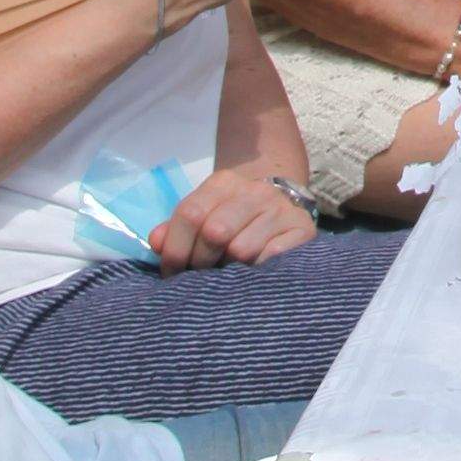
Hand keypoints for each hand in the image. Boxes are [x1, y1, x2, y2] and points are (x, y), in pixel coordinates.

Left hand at [152, 159, 320, 269]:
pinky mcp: (304, 230)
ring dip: (229, 270)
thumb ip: (175, 229)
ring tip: (226, 275)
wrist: (281, 205)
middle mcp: (254, 191)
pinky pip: (272, 258)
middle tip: (199, 277)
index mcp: (223, 183)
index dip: (175, 249)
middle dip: (200, 263)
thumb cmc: (232, 217)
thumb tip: (157, 243)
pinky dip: (256, 271)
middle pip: (215, 232)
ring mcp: (281, 209)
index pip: (191, 213)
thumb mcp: (203, 213)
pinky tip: (251, 274)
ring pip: (242, 249)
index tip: (171, 272)